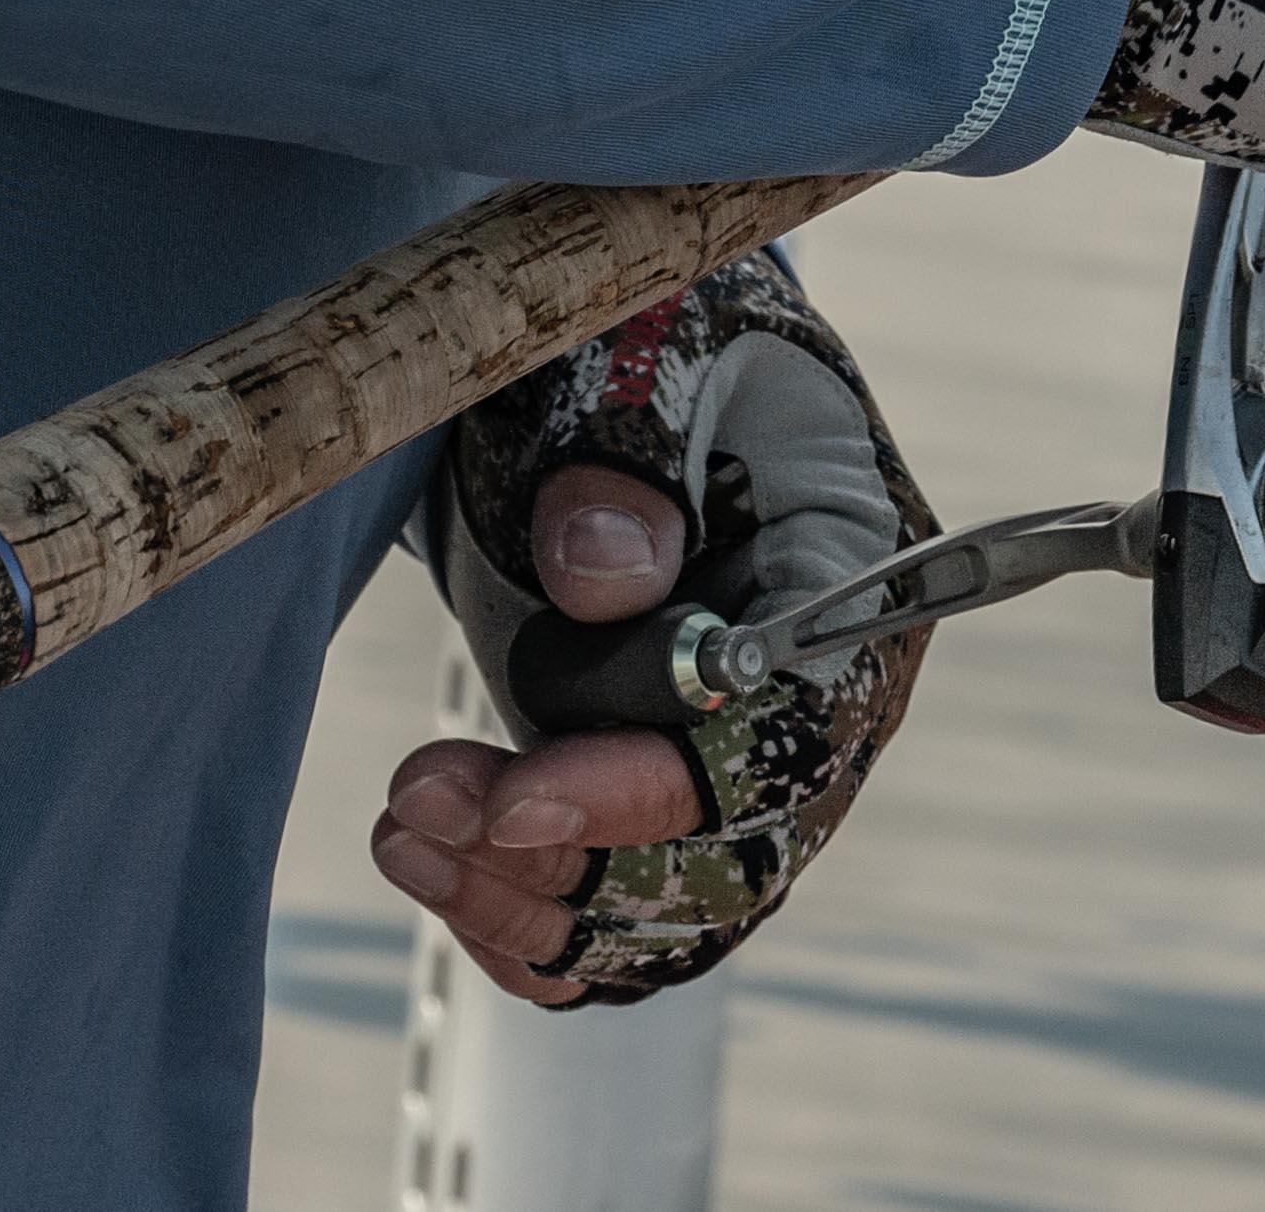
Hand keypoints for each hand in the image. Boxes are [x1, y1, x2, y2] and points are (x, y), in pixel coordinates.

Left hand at [373, 253, 930, 1006]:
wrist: (617, 364)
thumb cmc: (642, 339)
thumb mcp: (634, 355)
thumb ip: (625, 453)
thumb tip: (605, 577)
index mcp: (859, 564)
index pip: (792, 723)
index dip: (661, 786)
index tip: (515, 798)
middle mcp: (827, 687)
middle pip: (737, 848)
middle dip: (572, 854)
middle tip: (420, 798)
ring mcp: (749, 755)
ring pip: (677, 908)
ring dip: (535, 900)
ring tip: (405, 830)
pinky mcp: (667, 794)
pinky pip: (624, 917)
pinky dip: (531, 925)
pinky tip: (433, 868)